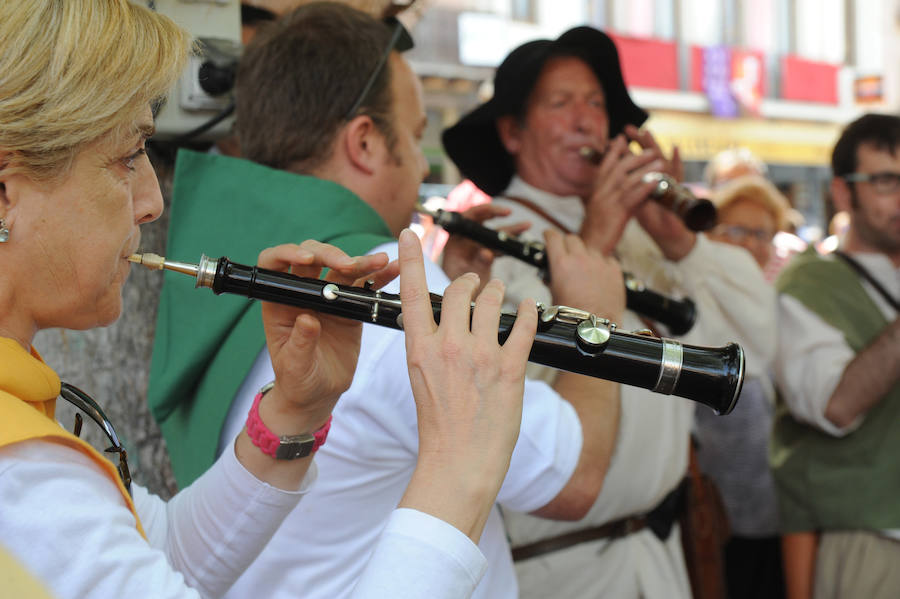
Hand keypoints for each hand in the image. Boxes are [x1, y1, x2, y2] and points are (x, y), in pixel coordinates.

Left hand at [257, 241, 398, 431]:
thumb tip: (307, 319)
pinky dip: (379, 277)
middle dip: (331, 255)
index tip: (307, 261)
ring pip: (342, 269)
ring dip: (361, 262)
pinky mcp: (350, 307)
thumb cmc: (298, 380)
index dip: (287, 253)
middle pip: (313, 257)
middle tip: (349, 266)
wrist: (319, 394)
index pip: (274, 265)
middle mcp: (302, 294)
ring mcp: (328, 298)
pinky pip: (364, 286)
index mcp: (280, 302)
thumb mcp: (295, 366)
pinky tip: (393, 270)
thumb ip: (300, 343)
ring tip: (380, 261)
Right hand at [396, 228, 536, 540]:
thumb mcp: (422, 380)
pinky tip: (529, 308)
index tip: (410, 231)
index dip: (410, 257)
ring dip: (498, 291)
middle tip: (477, 283)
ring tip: (501, 294)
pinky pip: (522, 324)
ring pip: (492, 300)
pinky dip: (527, 311)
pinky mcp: (509, 369)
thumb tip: (438, 322)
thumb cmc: (439, 427)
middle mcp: (447, 346)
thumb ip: (429, 347)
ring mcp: (479, 356)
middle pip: (459, 289)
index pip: (411, 292)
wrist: (458, 463)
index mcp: (419, 349)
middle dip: (471, 280)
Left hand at [440, 203, 530, 290]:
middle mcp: (465, 240)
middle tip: (509, 212)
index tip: (497, 211)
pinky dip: (509, 245)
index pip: (468, 217)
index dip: (483, 211)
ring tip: (526, 225)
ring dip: (509, 230)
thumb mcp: (464, 276)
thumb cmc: (455, 288)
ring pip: (494, 234)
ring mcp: (476, 246)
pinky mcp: (485, 254)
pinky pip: (498, 246)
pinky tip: (521, 242)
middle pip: (482, 221)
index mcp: (456, 239)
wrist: (458, 301)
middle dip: (497, 215)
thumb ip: (476, 263)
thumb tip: (487, 252)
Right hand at [544, 229, 624, 323]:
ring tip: (583, 268)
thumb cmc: (573, 316)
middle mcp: (581, 259)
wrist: (595, 327)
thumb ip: (552, 281)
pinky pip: (607, 259)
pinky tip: (599, 274)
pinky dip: (602, 264)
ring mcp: (599, 263)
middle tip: (565, 252)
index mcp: (562, 264)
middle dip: (566, 244)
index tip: (549, 236)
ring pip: (590, 249)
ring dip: (585, 255)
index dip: (549, 235)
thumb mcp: (554, 297)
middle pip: (572, 239)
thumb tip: (550, 276)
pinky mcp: (615, 270)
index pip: (553, 238)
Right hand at [580, 134, 662, 253]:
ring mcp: (607, 203)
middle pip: (617, 169)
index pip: (604, 167)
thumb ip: (613, 198)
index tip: (621, 138)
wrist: (589, 249)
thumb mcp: (602, 212)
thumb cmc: (595, 234)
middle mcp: (600, 194)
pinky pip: (632, 197)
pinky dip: (645, 188)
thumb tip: (628, 190)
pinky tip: (656, 182)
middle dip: (635, 157)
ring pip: (627, 180)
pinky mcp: (616, 214)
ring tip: (659, 162)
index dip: (613, 152)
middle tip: (650, 150)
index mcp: (596, 193)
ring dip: (645, 170)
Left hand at [624, 125, 695, 259]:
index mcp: (645, 180)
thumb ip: (625, 189)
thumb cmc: (652, 218)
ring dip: (655, 145)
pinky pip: (678, 173)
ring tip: (646, 132)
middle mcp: (658, 176)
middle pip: (648, 154)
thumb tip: (608, 181)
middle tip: (627, 127)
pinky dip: (677, 161)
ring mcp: (669, 180)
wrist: (669, 232)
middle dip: (638, 141)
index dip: (624, 150)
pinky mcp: (677, 188)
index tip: (612, 139)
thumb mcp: (633, 203)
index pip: (634, 160)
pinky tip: (675, 149)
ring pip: (662, 158)